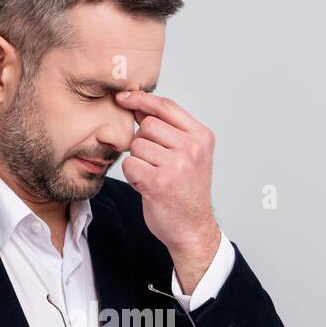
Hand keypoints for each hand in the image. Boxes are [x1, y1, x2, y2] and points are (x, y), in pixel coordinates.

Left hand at [115, 89, 221, 289]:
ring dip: (138, 161)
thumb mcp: (188, 155)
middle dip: (143, 142)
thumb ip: (168, 130)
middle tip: (155, 163)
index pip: (166, 107)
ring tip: (153, 176)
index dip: (141, 99)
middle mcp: (192, 148)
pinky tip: (147, 186)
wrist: (192, 229)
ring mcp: (177, 165)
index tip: (124, 97)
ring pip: (137, 145)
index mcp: (201, 137)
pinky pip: (130, 165)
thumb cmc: (186, 192)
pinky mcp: (158, 182)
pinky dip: (132, 176)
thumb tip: (137, 105)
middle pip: (148, 125)